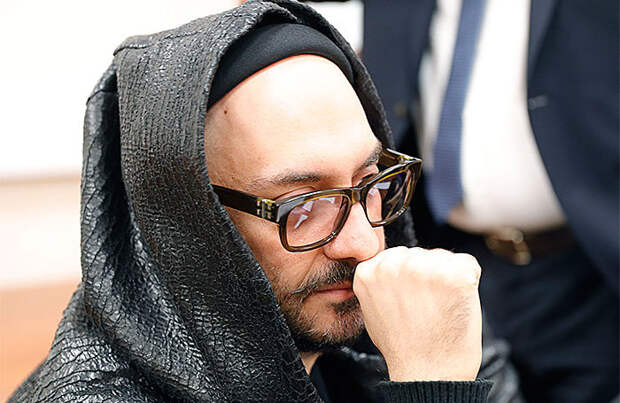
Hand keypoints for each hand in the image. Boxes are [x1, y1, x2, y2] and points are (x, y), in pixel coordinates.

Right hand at [353, 246, 482, 380]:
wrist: (428, 373)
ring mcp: (423, 267)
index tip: (410, 301)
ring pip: (443, 258)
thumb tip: (391, 267)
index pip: (397, 257)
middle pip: (420, 255)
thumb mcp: (373, 310)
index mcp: (369, 270)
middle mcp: (392, 263)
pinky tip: (456, 304)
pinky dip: (469, 282)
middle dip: (428, 276)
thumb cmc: (403, 346)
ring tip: (440, 309)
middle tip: (426, 308)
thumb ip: (380, 282)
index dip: (409, 280)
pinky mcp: (453, 273)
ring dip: (448, 278)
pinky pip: (467, 265)